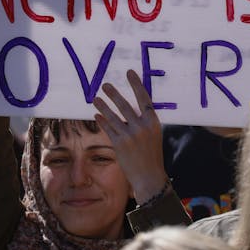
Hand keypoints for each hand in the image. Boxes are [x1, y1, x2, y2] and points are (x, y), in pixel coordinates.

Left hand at [93, 69, 168, 204]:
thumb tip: (132, 104)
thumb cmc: (151, 154)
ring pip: (113, 116)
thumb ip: (144, 120)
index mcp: (153, 122)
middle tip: (105, 84)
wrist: (149, 177)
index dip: (136, 84)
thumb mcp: (153, 134)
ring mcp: (130, 136)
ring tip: (96, 98)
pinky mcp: (120, 144)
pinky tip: (96, 116)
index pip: (144, 98)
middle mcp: (142, 127)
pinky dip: (102, 121)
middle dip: (114, 94)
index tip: (129, 72)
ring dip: (103, 106)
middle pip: (125, 105)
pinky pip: (108, 129)